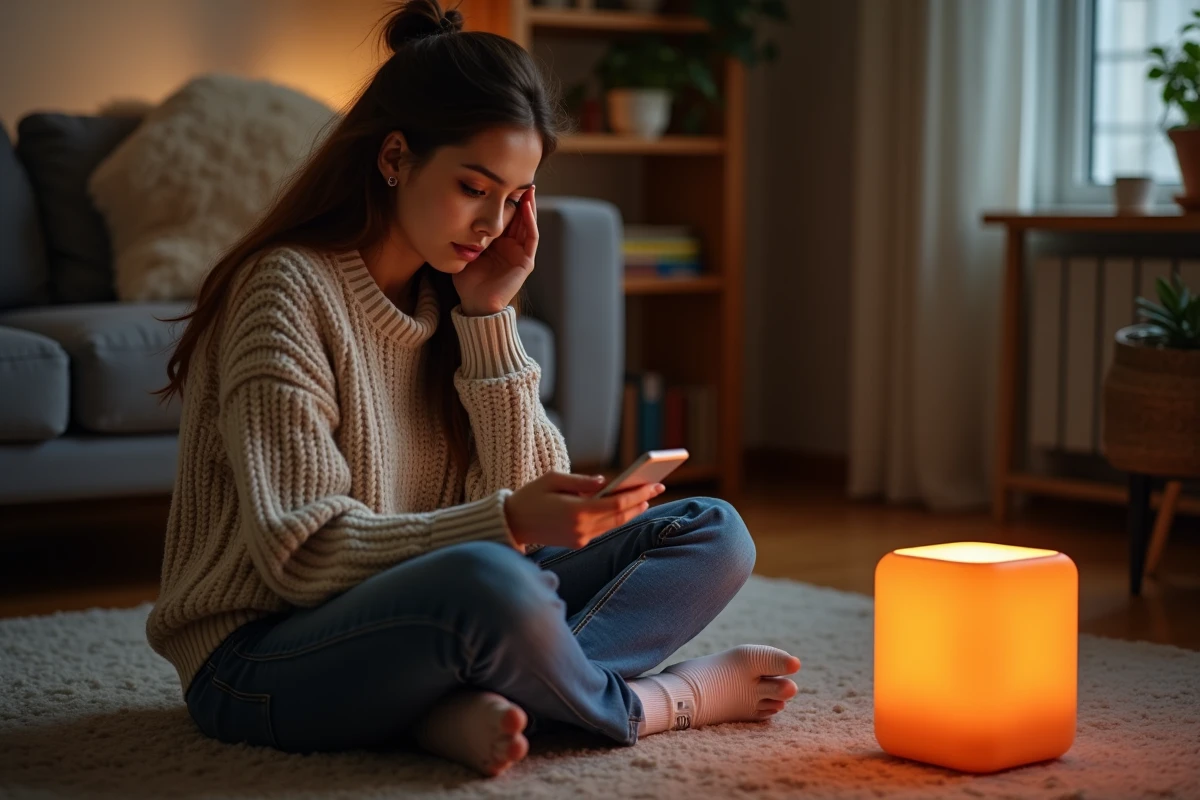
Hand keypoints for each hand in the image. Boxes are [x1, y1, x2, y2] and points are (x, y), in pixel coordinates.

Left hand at [453, 185, 537, 315]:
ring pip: (528, 226)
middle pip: (519, 218)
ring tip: (528, 189)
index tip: (502, 184)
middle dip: (521, 200)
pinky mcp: (526, 262)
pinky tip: (527, 208)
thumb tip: (451, 213)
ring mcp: (520, 255)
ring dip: (529, 207)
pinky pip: (531, 239)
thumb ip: (464, 235)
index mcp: (498, 245)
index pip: (505, 218)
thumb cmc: (468, 282)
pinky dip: (530, 223)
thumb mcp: (464, 251)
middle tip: (521, 179)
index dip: (506, 202)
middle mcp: (511, 248)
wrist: (475, 304)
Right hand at [504, 471, 664, 549]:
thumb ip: (581, 482)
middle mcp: (581, 529)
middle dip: (641, 501)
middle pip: (620, 516)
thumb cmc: (530, 496)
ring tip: (647, 497)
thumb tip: (605, 482)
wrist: (511, 524)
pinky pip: (603, 529)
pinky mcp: (577, 543)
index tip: (653, 484)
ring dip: (632, 512)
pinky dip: (616, 518)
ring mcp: (580, 539)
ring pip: (614, 524)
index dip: (638, 494)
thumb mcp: (553, 480)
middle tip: (658, 487)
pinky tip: (626, 509)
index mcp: (576, 511)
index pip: (616, 503)